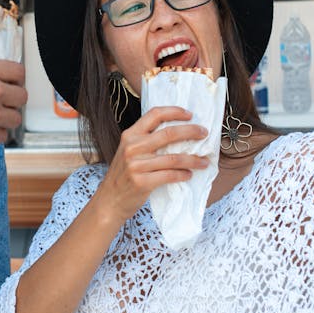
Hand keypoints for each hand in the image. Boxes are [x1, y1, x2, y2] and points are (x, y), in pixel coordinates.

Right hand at [96, 106, 209, 221]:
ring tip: (204, 162)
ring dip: (193, 160)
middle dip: (191, 131)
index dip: (174, 111)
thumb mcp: (128, 152)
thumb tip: (178, 133)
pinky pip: (170, 175)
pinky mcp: (142, 182)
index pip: (154, 114)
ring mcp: (136, 165)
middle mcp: (132, 147)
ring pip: (174, 158)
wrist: (109, 201)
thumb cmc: (123, 175)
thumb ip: (146, 141)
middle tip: (204, 133)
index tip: (190, 114)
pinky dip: (183, 174)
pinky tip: (189, 175)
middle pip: (169, 133)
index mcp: (130, 135)